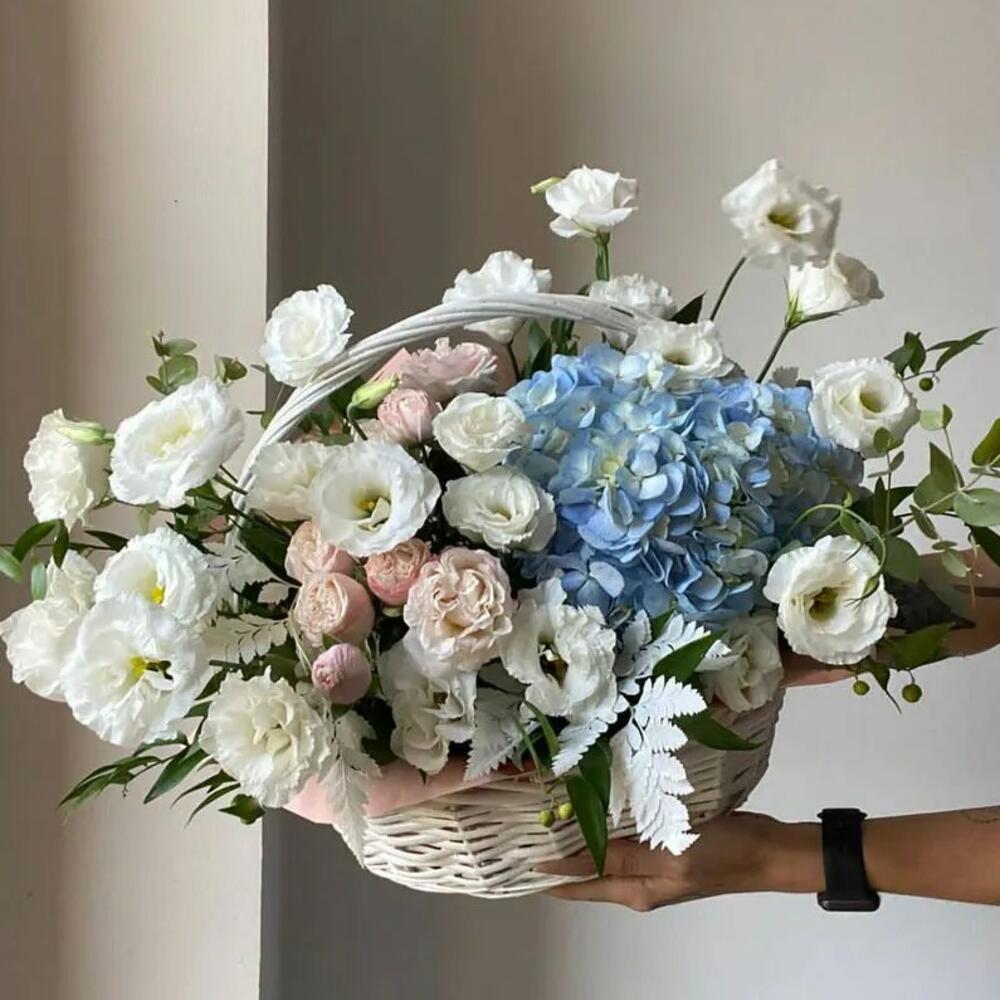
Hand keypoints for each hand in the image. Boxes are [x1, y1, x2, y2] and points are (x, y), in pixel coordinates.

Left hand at [537, 813, 821, 910]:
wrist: (767, 850)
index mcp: (636, 890)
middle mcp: (638, 880)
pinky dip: (605, 820)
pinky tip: (593, 800)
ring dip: (580, 833)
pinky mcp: (664, 842)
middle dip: (558, 851)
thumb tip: (576, 854)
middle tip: (524, 823)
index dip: (548, 871)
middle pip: (588, 868)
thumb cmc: (720, 854)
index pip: (579, 882)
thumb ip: (624, 855)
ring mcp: (652, 862)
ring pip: (604, 849)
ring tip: (548, 808)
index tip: (516, 855)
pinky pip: (624, 834)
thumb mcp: (671, 855)